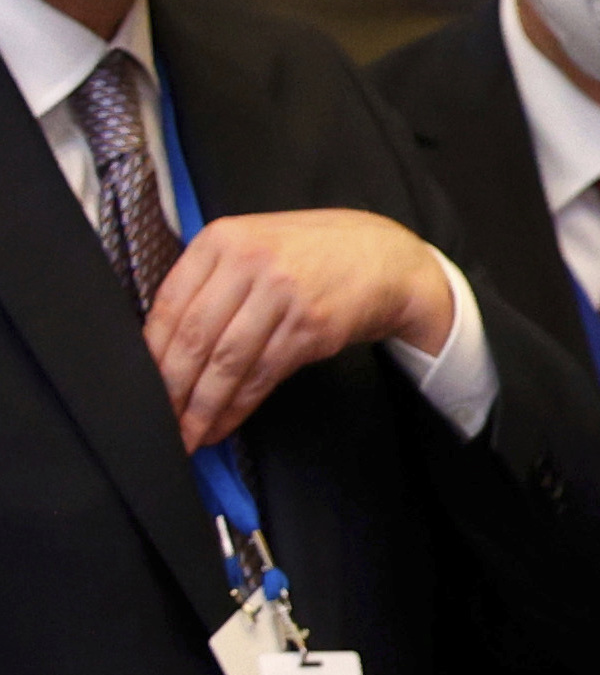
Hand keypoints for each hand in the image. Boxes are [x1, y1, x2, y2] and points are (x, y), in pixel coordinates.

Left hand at [143, 207, 457, 447]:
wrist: (384, 257)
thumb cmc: (312, 256)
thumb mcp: (254, 246)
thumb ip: (211, 278)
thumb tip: (163, 342)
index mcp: (222, 240)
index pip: (170, 303)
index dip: (151, 353)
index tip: (140, 387)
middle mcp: (249, 263)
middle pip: (195, 336)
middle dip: (172, 388)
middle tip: (159, 421)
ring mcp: (283, 295)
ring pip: (228, 361)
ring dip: (204, 405)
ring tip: (189, 434)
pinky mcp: (312, 327)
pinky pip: (264, 374)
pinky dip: (240, 405)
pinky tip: (224, 423)